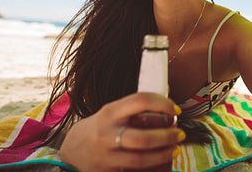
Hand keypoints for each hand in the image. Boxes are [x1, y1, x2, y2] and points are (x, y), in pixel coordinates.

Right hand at [59, 92, 184, 171]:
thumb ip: (137, 104)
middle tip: (181, 134)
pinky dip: (152, 167)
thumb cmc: (100, 127)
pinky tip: (162, 162)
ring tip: (176, 148)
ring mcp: (105, 156)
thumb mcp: (113, 111)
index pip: (140, 101)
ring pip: (140, 159)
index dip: (163, 103)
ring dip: (163, 154)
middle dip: (167, 136)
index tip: (176, 110)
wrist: (71, 151)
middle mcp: (105, 134)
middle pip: (142, 138)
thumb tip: (168, 88)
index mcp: (109, 112)